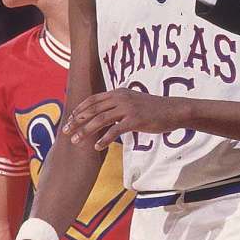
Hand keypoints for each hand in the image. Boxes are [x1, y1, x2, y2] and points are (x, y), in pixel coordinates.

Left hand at [63, 87, 188, 149]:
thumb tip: (104, 117)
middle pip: (93, 109)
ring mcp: (128, 108)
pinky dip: (104, 139)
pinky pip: (115, 130)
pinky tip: (97, 146)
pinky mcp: (135, 120)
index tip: (70, 119)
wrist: (174, 110)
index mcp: (118, 92)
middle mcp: (121, 97)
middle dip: (77, 121)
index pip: (93, 99)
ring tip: (76, 140)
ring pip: (100, 119)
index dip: (79, 110)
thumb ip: (118, 106)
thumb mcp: (133, 102)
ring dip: (85, 131)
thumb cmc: (153, 109)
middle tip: (65, 131)